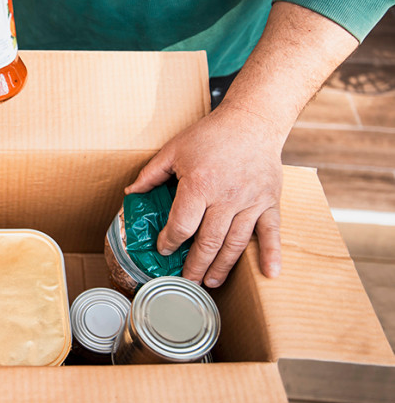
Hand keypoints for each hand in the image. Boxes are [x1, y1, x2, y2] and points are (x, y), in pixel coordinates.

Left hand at [125, 104, 283, 286]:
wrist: (252, 120)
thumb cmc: (210, 134)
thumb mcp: (173, 149)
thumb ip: (151, 174)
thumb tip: (131, 193)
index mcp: (199, 185)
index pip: (181, 225)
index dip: (169, 242)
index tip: (164, 249)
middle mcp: (226, 198)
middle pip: (208, 242)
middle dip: (194, 266)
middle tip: (186, 282)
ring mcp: (250, 202)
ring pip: (235, 244)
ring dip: (222, 267)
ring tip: (211, 282)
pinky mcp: (269, 202)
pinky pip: (272, 233)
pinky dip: (272, 255)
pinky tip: (270, 274)